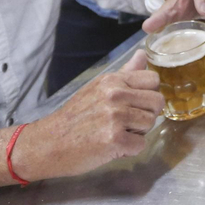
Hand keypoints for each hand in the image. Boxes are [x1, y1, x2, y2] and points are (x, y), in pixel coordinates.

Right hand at [14, 51, 163, 179]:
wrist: (47, 144)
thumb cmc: (74, 118)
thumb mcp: (97, 88)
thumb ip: (124, 73)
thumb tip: (142, 53)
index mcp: (112, 80)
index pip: (153, 79)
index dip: (148, 94)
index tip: (134, 104)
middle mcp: (115, 95)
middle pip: (157, 101)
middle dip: (146, 115)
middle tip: (125, 123)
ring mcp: (115, 117)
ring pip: (151, 123)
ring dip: (137, 133)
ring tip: (115, 133)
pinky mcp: (114, 139)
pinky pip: (140, 145)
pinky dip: (129, 150)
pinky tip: (111, 147)